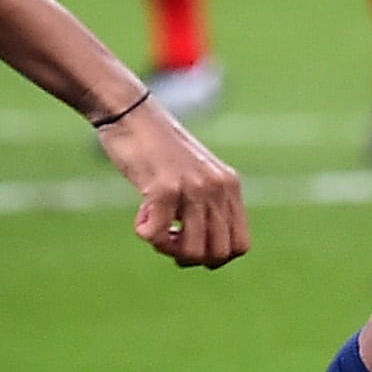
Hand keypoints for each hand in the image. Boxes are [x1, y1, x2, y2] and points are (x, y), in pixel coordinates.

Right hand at [96, 101, 248, 266]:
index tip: (189, 243)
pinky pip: (158, 236)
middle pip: (216, 255)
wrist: (132, 113)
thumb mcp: (195, 175)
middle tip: (167, 237)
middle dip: (188, 257)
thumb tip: (206, 253)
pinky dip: (145, 233)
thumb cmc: (157, 149)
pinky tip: (140, 214)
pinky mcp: (166, 187)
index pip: (239, 246)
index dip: (214, 257)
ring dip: (165, 247)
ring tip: (153, 225)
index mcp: (230, 185)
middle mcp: (218, 187)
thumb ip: (208, 204)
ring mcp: (194, 187)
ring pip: (190, 251)